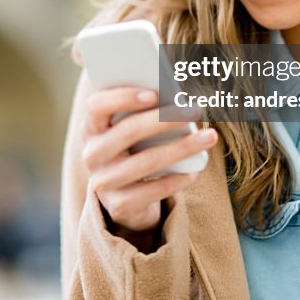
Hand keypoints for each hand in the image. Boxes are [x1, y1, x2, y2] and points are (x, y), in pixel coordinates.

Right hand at [80, 85, 217, 234]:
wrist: (124, 196)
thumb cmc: (133, 150)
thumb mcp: (130, 130)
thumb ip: (144, 112)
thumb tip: (178, 99)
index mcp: (91, 127)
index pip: (97, 105)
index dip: (123, 97)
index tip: (154, 93)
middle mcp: (92, 154)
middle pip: (128, 131)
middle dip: (164, 119)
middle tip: (193, 110)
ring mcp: (103, 182)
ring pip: (146, 161)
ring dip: (182, 147)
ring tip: (208, 137)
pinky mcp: (119, 205)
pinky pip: (153, 190)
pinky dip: (177, 179)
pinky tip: (194, 171)